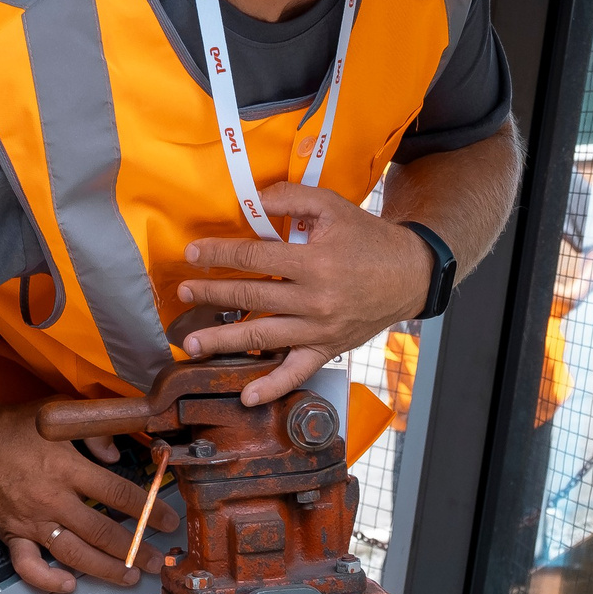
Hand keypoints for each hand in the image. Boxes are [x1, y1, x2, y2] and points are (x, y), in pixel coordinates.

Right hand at [0, 402, 180, 593]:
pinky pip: (29, 565)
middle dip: (135, 549)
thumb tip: (116, 453)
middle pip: (102, 532)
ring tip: (129, 578)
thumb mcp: (56, 414)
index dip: (149, 510)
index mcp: (66, 468)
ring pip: (74, 554)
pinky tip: (69, 585)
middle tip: (156, 561)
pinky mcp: (10, 534)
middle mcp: (52, 499)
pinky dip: (48, 580)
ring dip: (105, 570)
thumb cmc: (10, 426)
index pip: (118, 494)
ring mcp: (30, 521)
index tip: (169, 521)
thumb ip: (92, 429)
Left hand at [176, 181, 434, 403]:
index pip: (254, 258)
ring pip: (263, 336)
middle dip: (211, 293)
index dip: (219, 255)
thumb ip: (292, 198)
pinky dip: (272, 386)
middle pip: (250, 296)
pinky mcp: (327, 348)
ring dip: (223, 340)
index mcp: (315, 262)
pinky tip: (248, 395)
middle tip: (183, 293)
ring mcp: (320, 329)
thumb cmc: (368, 239)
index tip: (192, 254)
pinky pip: (296, 372)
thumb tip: (252, 201)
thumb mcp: (334, 207)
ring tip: (192, 343)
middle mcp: (314, 299)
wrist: (409, 275)